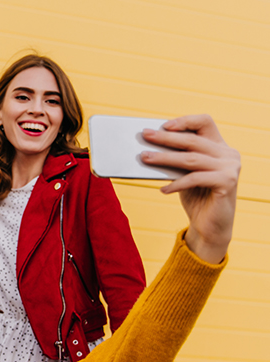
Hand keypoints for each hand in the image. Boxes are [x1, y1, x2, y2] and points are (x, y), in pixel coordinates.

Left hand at [141, 114, 240, 263]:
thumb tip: (150, 149)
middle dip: (165, 138)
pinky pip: (195, 178)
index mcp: (220, 147)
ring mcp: (230, 167)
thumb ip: (177, 160)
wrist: (210, 227)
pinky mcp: (227, 182)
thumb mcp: (185, 175)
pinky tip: (162, 189)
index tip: (163, 125)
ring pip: (190, 159)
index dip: (184, 121)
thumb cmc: (196, 198)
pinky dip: (176, 183)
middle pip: (192, 140)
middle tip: (145, 136)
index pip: (204, 122)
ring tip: (145, 158)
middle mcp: (228, 154)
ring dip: (164, 158)